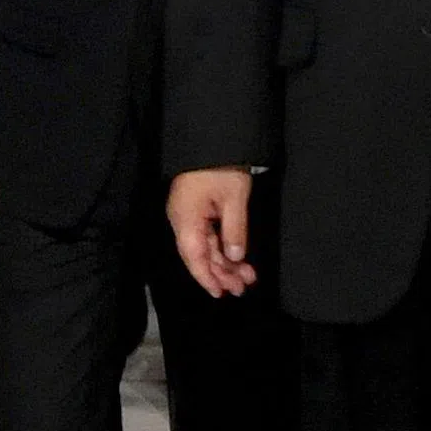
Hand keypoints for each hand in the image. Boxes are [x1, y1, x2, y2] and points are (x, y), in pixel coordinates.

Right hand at [169, 168, 256, 296]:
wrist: (213, 136)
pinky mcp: (196, 208)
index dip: (207, 278)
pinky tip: (237, 258)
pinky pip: (208, 235)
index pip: (194, 257)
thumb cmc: (222, 166)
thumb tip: (235, 258)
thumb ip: (234, 230)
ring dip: (225, 262)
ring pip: (205, 246)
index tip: (221, 294)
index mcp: (186, 219)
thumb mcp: (234, 198)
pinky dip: (223, 247)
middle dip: (222, 272)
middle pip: (200, 255)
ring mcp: (189, 214)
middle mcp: (183, 220)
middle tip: (244, 287)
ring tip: (247, 277)